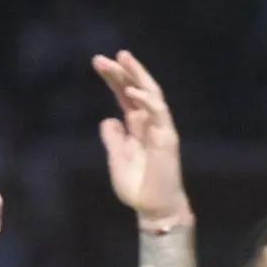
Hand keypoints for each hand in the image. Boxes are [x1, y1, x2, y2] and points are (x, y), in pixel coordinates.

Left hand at [93, 50, 190, 231]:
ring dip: (137, 76)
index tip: (98, 62)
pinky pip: (159, 114)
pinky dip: (147, 101)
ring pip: (151, 93)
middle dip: (122, 71)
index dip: (114, 78)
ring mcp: (160, 128)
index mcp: (136, 125)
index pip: (124, 95)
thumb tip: (108, 119)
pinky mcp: (167, 138)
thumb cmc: (137, 187)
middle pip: (136, 89)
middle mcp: (149, 122)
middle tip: (103, 58)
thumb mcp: (117, 159)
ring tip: (122, 59)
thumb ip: (113, 139)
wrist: (153, 209)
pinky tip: (133, 92)